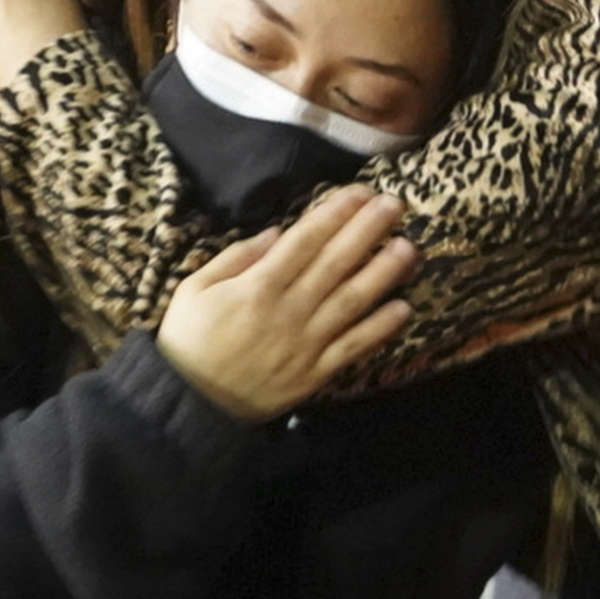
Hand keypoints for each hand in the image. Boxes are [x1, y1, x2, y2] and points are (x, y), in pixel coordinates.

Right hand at [155, 188, 417, 421]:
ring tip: (410, 248)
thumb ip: (236, 257)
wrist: (191, 405)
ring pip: (352, 301)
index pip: (306, 240)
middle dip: (368, 231)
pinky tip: (404, 307)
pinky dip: (380, 328)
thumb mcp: (194, 289)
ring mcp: (306, 343)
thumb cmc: (189, 341)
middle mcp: (288, 310)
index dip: (336, 213)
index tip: (361, 193)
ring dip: (383, 273)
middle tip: (395, 206)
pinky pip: (353, 347)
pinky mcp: (316, 373)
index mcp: (257, 286)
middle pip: (336, 263)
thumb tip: (277, 233)